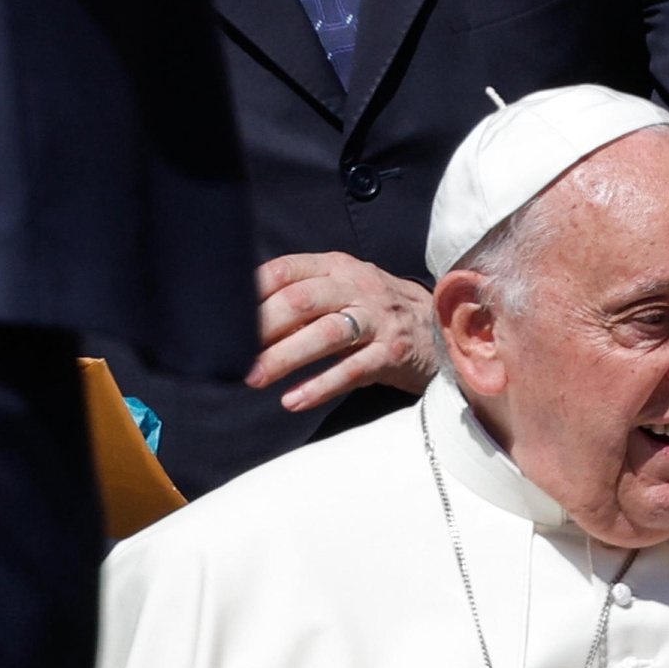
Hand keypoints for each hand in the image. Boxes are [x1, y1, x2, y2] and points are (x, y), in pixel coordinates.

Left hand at [248, 252, 439, 411]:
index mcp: (338, 267)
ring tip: (255, 379)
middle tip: (232, 354)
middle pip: (302, 301)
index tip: (223, 314)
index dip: (252, 291)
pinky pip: (353, 370)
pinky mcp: (394, 353)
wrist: (444, 330)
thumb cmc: (381, 313)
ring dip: (285, 358)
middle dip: (262, 329)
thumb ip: (305, 297)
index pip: (287, 270)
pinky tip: (294, 400)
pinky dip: (320, 386)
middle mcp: (359, 287)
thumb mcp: (346, 291)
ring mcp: (379, 320)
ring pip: (325, 334)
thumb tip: (247, 318)